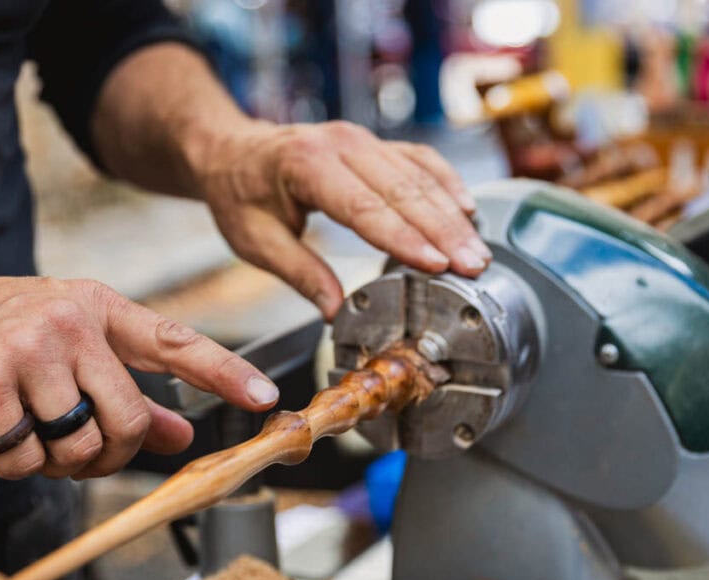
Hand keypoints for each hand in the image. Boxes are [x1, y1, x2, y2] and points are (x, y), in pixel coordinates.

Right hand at [0, 277, 277, 479]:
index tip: (265, 399)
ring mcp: (26, 350)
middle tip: (82, 450)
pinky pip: (25, 460)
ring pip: (79, 447)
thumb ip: (126, 384)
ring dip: (58, 461)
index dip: (224, 373)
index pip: (173, 340)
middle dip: (112, 453)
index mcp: (95, 305)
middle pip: (129, 420)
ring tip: (29, 432)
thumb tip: (181, 432)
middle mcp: (68, 320)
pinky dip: (12, 464)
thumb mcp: (65, 345)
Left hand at [194, 120, 490, 319]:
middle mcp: (341, 144)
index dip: (404, 238)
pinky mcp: (374, 143)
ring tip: (477, 249)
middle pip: (404, 189)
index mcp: (306, 165)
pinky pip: (418, 159)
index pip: (365, 207)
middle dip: (444, 230)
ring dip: (452, 213)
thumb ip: (299, 274)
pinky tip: (467, 208)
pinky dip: (446, 183)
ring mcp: (361, 139)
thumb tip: (335, 312)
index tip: (437, 264)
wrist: (231, 148)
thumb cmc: (239, 192)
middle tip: (474, 265)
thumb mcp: (255, 240)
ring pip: (418, 175)